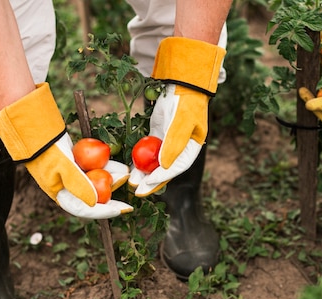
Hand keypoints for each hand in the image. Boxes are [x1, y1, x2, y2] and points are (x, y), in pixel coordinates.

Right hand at [0, 83, 132, 218]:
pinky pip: (94, 170)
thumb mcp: (64, 167)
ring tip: (124, 171)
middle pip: (95, 197)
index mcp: (63, 197)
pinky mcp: (77, 166)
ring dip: (111, 177)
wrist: (37, 134)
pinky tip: (115, 164)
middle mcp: (69, 190)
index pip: (88, 210)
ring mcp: (73, 178)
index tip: (124, 209)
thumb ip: (79, 185)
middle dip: (113, 192)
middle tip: (127, 185)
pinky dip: (105, 167)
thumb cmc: (48, 151)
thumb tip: (94, 203)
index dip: (107, 211)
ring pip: (97, 182)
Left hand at [129, 37, 225, 196]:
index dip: (162, 178)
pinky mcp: (158, 136)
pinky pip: (148, 152)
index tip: (148, 184)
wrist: (181, 84)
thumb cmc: (185, 103)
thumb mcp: (181, 122)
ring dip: (144, 174)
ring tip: (132, 184)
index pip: (176, 168)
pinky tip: (131, 169)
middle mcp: (180, 149)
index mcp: (191, 149)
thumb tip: (164, 166)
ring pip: (155, 163)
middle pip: (165, 170)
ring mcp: (168, 143)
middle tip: (137, 191)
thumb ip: (174, 144)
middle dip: (151, 182)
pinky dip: (140, 161)